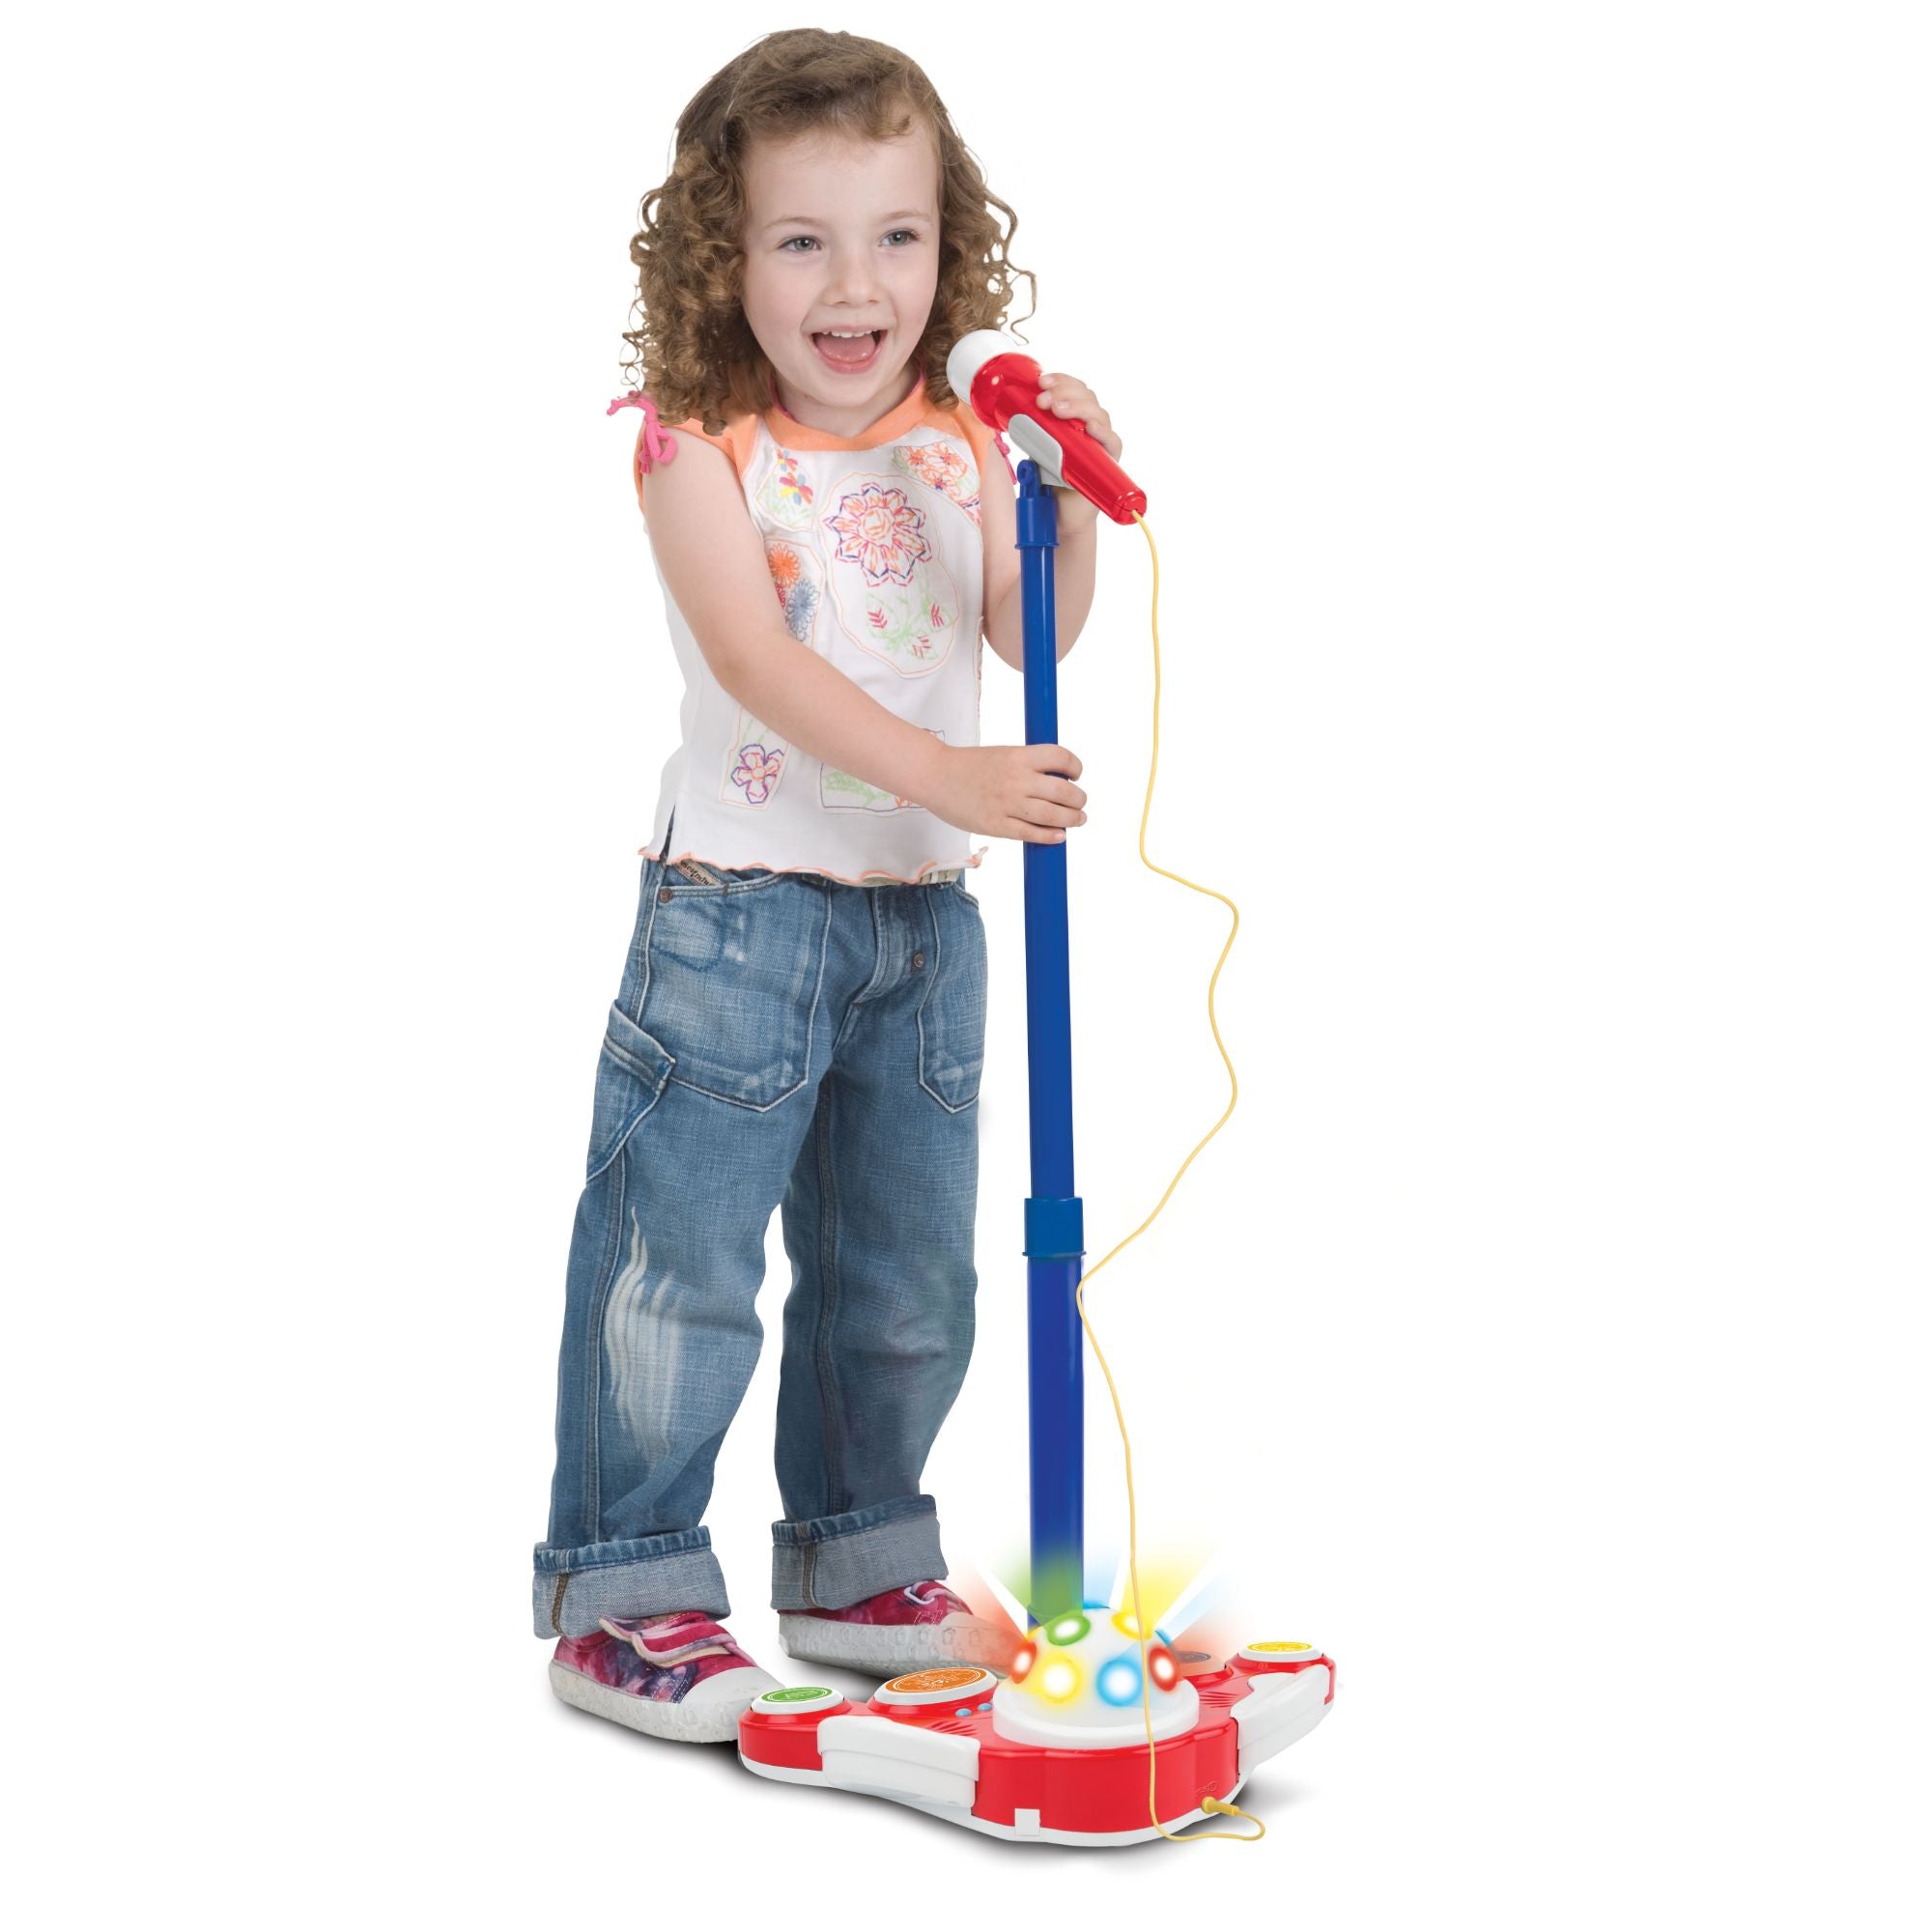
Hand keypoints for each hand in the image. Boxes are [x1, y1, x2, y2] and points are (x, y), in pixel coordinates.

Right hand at [923, 742, 1086, 844]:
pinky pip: (1031, 833)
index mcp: (1018, 756)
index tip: (1076, 775)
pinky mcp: (996, 825)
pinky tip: (1059, 835)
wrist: (935, 775)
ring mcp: (1006, 803)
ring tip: (1077, 819)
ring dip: (1072, 818)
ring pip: (1052, 815)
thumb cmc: (969, 765)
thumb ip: (1028, 765)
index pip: (1061, 758)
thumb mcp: (1003, 754)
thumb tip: (1058, 780)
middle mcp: (1016, 779)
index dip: (1075, 767)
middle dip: (1079, 799)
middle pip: (1063, 791)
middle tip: (1080, 803)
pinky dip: (1050, 836)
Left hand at [1035, 372, 1121, 534]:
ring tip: (1057, 410)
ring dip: (1078, 407)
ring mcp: (1100, 442)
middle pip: (1086, 396)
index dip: (1060, 380)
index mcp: (1073, 418)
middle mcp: (1089, 426)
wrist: (1058, 513)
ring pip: (1098, 414)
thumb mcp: (1033, 449)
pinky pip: (1112, 442)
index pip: (1072, 389)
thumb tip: (1001, 418)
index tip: (1041, 382)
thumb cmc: (1049, 479)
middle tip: (1043, 400)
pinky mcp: (1108, 461)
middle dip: (1064, 392)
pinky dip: (1102, 432)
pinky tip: (1090, 428)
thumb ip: (1025, 433)